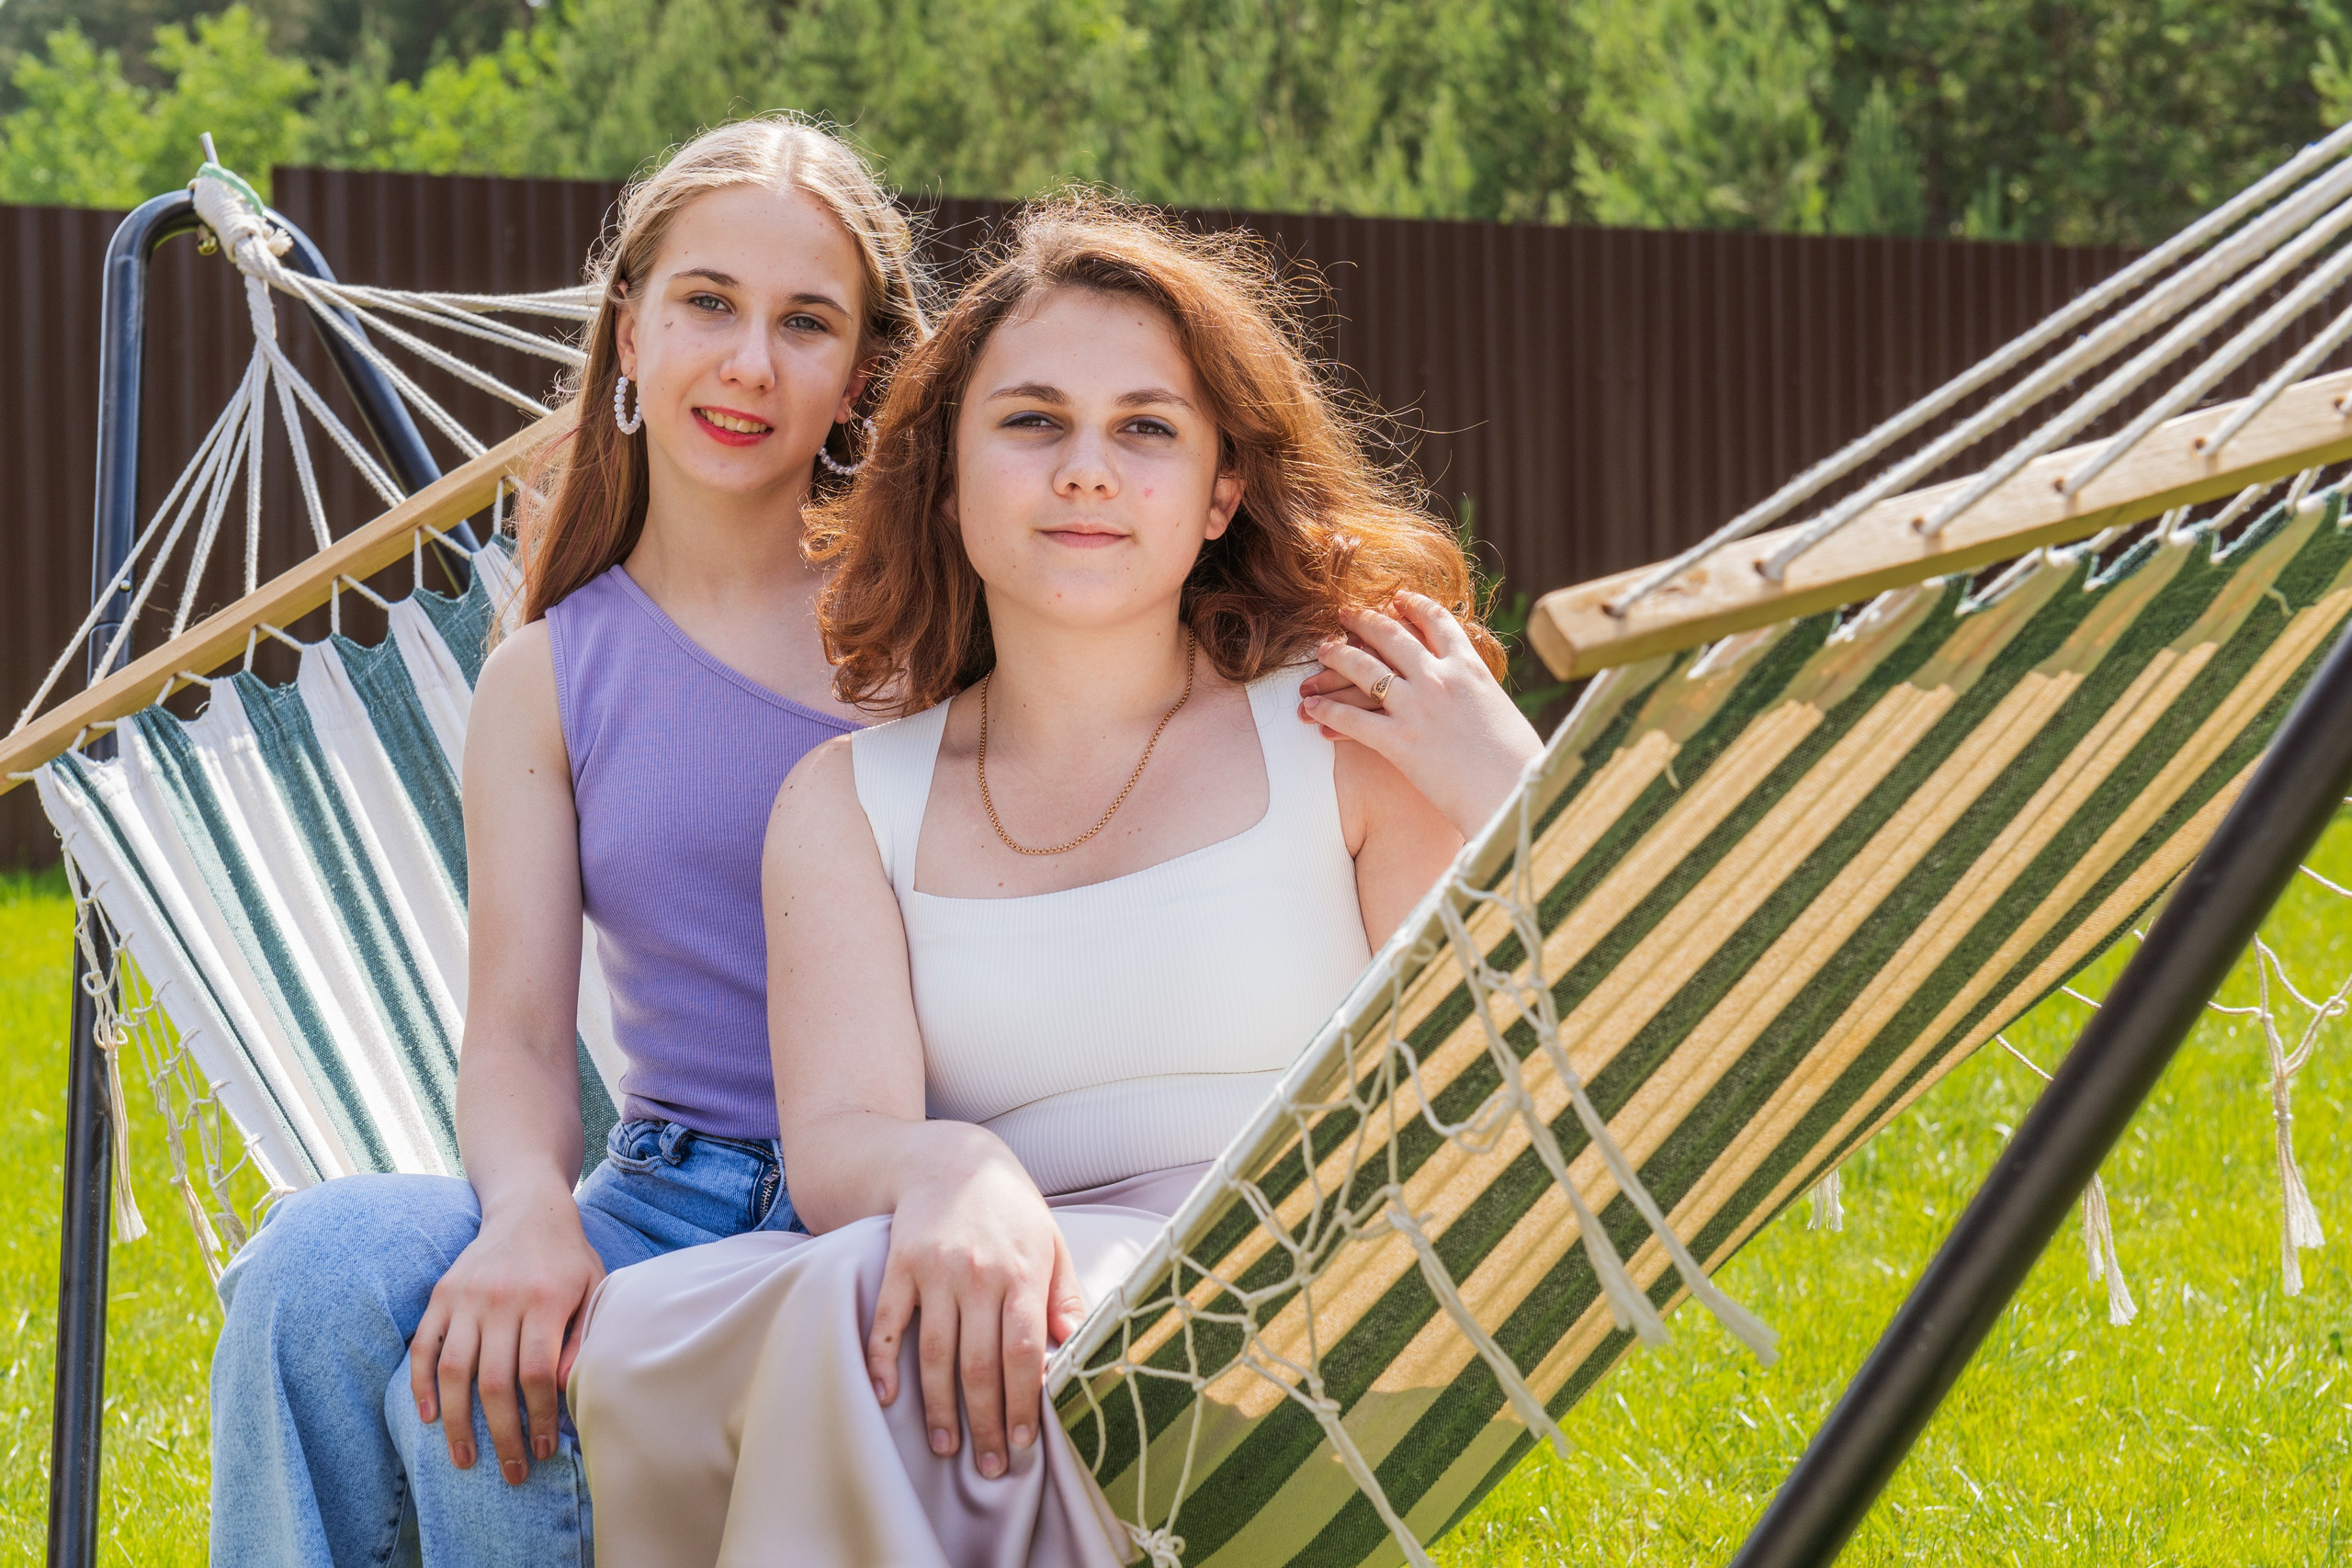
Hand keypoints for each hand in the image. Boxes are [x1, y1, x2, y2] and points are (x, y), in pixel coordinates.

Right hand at [409, 1196, 603, 1483]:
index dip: (539, 1418)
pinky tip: (428, 1419)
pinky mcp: (441, 1295)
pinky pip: (423, 1346)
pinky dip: (420, 1385)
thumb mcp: (593, 1289)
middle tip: (511, 1473)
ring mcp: (465, 1298)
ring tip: (465, 1460)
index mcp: (544, 1300)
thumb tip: (563, 1391)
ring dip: (457, 1423)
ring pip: (453, 1371)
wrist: (528, 1209)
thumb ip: (581, 1338)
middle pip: (494, 1381)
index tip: (544, 1450)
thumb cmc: (568, 1259)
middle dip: (502, 1435)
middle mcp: (500, 1299)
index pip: (536, 1374)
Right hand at [866, 1149, 1086, 1478]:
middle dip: (985, 1422)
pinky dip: (883, 1362)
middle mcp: (978, 1274)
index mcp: (1023, 1272)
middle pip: (979, 1364)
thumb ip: (1065, 1295)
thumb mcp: (1050, 1242)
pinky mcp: (899, 1265)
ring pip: (935, 1354)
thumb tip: (1075, 1346)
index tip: (1025, 1442)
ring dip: (939, 1408)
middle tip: (990, 1466)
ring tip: (946, 1447)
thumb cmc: (1010, 1208)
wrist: (951, 1158)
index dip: (1023, 1403)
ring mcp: (935, 1270)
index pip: (1023, 1352)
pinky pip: (889, 1322)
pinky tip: (887, 1398)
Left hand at [1301, 591, 1543, 836]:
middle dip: (1364, 621)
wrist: (1519, 793)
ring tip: (1322, 650)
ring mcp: (1417, 708)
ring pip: (1364, 669)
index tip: (1396, 598)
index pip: (1437, 622)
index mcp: (1470, 667)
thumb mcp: (1503, 711)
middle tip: (1345, 613)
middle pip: (1392, 636)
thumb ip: (1479, 695)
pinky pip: (1352, 719)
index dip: (1413, 606)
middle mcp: (1440, 678)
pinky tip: (1311, 708)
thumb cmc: (1519, 762)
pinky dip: (1327, 710)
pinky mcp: (1399, 742)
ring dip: (1338, 657)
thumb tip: (1474, 695)